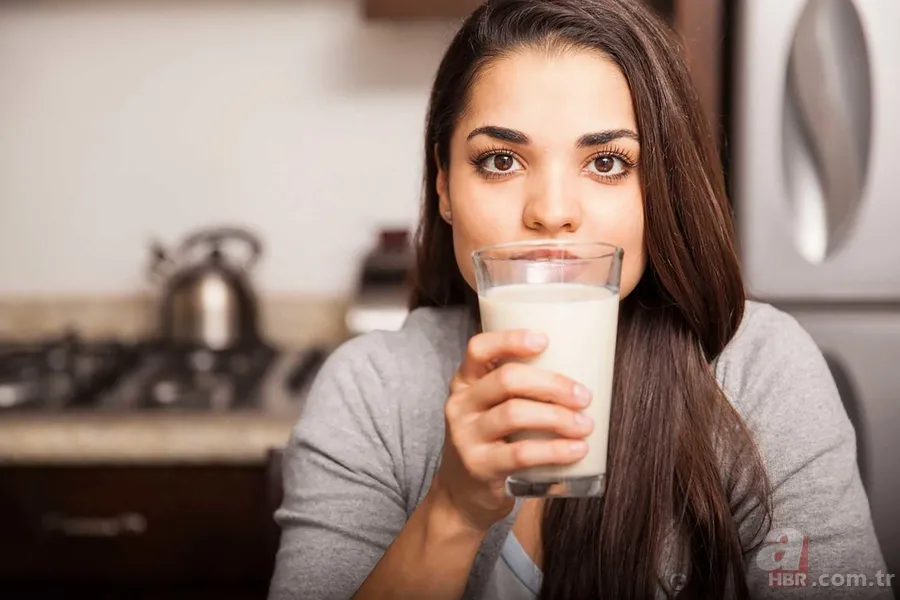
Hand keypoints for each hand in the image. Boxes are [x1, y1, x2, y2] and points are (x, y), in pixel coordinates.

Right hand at [428, 329, 592, 531]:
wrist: (461, 495)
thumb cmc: (491, 442)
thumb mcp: (490, 409)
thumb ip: (519, 389)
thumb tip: (584, 367)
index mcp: (465, 382)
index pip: (479, 348)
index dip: (510, 339)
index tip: (545, 340)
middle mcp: (461, 405)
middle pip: (506, 380)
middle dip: (552, 384)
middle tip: (584, 396)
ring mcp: (466, 436)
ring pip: (514, 414)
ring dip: (558, 417)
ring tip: (585, 425)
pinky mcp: (479, 467)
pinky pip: (520, 453)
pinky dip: (554, 450)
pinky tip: (576, 449)